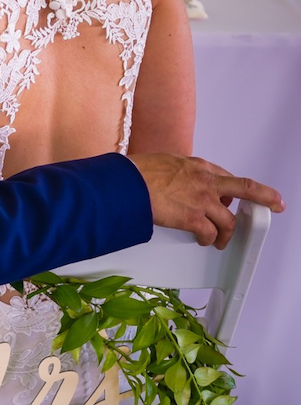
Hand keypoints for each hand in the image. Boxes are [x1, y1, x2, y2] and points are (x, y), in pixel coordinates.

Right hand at [131, 154, 283, 249]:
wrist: (128, 184)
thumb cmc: (137, 173)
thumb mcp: (164, 162)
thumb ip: (177, 171)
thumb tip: (174, 180)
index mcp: (198, 166)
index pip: (226, 177)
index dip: (232, 190)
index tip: (235, 195)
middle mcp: (206, 181)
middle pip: (246, 188)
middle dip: (266, 197)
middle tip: (276, 204)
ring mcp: (202, 200)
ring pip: (228, 220)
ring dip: (226, 234)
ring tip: (220, 242)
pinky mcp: (193, 218)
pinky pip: (209, 233)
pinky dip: (209, 240)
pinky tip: (203, 241)